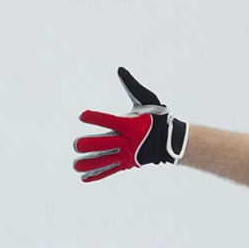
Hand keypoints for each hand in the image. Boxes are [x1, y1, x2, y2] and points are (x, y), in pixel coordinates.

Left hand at [73, 67, 188, 181]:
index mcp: (130, 124)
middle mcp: (128, 140)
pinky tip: (83, 177)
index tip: (82, 116)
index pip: (109, 120)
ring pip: (104, 161)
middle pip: (103, 144)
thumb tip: (120, 69)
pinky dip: (97, 175)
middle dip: (88, 145)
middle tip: (78, 144)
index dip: (95, 118)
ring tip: (76, 164)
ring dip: (89, 164)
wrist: (172, 140)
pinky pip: (110, 170)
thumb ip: (132, 86)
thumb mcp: (147, 99)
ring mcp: (127, 154)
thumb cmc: (157, 117)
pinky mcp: (127, 163)